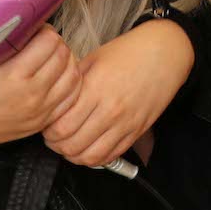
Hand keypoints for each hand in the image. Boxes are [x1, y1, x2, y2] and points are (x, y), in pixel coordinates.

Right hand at [0, 25, 80, 159]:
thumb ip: (8, 43)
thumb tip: (30, 24)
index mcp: (13, 76)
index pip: (50, 41)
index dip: (44, 30)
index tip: (34, 30)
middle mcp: (31, 95)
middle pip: (64, 56)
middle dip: (55, 44)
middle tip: (42, 41)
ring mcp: (38, 113)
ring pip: (73, 77)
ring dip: (65, 62)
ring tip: (50, 58)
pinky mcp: (39, 124)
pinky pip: (70, 99)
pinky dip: (68, 84)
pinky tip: (56, 78)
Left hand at [43, 19, 192, 167]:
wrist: (164, 53)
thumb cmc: (128, 52)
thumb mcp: (94, 59)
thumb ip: (73, 82)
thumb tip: (52, 100)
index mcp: (95, 88)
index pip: (62, 126)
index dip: (48, 132)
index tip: (46, 126)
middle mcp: (110, 110)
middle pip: (73, 145)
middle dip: (57, 146)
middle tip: (53, 139)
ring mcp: (125, 123)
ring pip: (91, 157)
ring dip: (74, 156)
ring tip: (69, 146)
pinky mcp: (137, 131)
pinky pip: (112, 155)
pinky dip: (96, 158)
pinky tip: (89, 148)